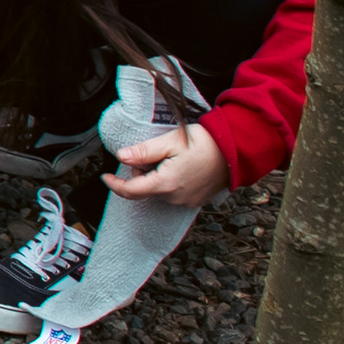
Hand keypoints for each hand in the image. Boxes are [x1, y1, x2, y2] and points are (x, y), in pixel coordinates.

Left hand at [113, 124, 229, 207]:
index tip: (104, 177)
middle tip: (153, 154)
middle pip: (144, 190)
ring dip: (155, 177)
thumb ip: (144, 151)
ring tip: (171, 158)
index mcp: (166, 184)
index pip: (131, 191)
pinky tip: (180, 167)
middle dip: (140, 173)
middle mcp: (175, 198)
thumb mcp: (170, 142)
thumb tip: (121, 156)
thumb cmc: (206, 143)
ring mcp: (186, 201)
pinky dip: (168, 182)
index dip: (115, 185)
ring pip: (158, 191)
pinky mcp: (195, 200)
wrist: (238, 151)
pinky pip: (173, 194)